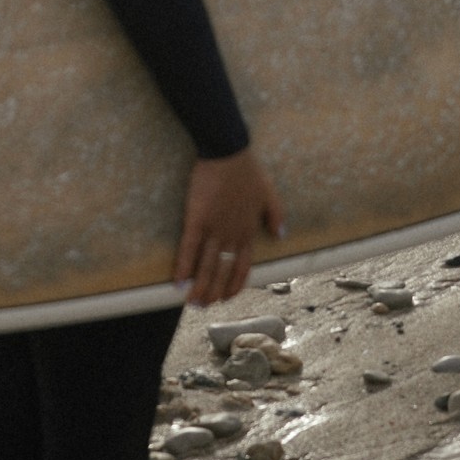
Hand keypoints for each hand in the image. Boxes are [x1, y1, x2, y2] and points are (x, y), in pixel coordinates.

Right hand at [172, 147, 283, 305]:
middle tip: (204, 306)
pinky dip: (184, 267)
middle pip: (222, 272)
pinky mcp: (197, 219)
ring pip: (207, 266)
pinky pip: (189, 249)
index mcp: (248, 231)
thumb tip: (280, 234)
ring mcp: (214, 229)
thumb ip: (276, 215)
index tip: (227, 296)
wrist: (227, 152)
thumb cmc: (248, 171)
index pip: (242, 266)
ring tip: (192, 303)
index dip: (234, 284)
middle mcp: (232, 236)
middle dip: (214, 292)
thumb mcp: (269, 194)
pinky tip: (178, 282)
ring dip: (200, 287)